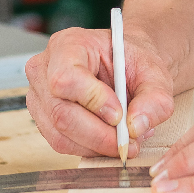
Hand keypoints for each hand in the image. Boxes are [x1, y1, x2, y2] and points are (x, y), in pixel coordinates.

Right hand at [25, 27, 173, 157]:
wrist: (124, 67)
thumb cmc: (132, 63)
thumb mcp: (154, 74)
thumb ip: (154, 99)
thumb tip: (136, 127)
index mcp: (68, 44)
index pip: (66, 78)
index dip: (92, 101)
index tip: (119, 115)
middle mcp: (44, 68)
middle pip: (60, 113)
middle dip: (99, 134)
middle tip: (130, 140)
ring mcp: (39, 95)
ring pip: (60, 134)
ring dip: (97, 145)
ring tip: (125, 137)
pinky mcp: (43, 118)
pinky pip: (62, 143)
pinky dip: (90, 148)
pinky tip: (110, 138)